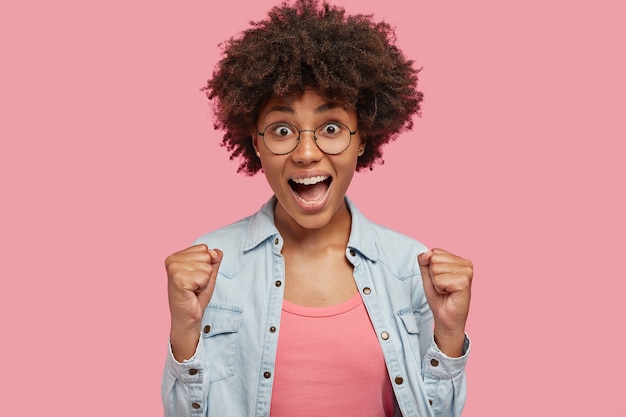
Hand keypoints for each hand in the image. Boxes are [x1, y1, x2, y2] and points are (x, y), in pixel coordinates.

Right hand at [165, 244, 222, 359]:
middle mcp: (172, 260)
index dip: (206, 265)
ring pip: (207, 266)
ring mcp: (174, 268)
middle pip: (206, 255)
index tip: (196, 277)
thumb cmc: (196, 296)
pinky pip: (204, 276)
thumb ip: (213, 260)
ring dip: (204, 280)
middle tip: (195, 285)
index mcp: (177, 256)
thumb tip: (217, 251)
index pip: (204, 248)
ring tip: (193, 289)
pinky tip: (192, 292)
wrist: (188, 317)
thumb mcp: (208, 274)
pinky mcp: (178, 279)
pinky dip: (203, 286)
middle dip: (206, 272)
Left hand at [418, 248, 472, 356]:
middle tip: (443, 287)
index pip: (434, 252)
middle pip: (434, 259)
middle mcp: (466, 264)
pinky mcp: (465, 282)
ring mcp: (467, 272)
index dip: (431, 269)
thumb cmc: (439, 297)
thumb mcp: (428, 276)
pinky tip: (448, 293)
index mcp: (459, 260)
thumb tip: (427, 253)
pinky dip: (439, 288)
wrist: (445, 317)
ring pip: (436, 268)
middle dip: (433, 276)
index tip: (440, 280)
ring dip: (436, 283)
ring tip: (446, 290)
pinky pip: (440, 279)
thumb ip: (424, 262)